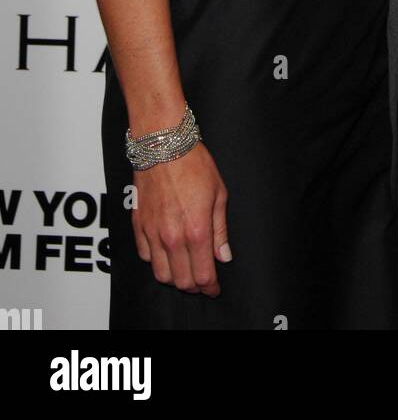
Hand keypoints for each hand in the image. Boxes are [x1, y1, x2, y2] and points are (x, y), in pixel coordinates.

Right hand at [132, 141, 229, 295]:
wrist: (163, 144)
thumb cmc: (194, 164)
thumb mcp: (219, 194)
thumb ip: (220, 230)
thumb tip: (224, 255)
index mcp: (197, 231)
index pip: (203, 275)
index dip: (210, 287)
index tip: (214, 288)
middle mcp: (172, 237)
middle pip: (182, 281)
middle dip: (194, 286)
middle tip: (202, 281)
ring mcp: (152, 233)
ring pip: (161, 274)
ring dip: (174, 278)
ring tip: (185, 271)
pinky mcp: (138, 225)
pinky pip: (145, 256)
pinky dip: (156, 261)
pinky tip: (166, 254)